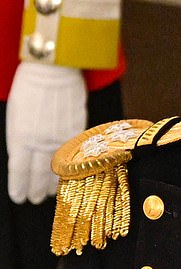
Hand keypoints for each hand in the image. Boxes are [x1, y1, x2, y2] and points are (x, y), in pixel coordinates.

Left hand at [6, 62, 87, 203]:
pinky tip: (66, 176)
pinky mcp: (77, 135)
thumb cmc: (29, 87)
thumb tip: (22, 159)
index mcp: (21, 137)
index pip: (19, 171)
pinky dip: (69, 170)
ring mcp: (61, 140)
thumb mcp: (15, 114)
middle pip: (38, 177)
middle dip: (35, 191)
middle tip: (34, 199)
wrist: (55, 69)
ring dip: (52, 185)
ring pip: (58, 171)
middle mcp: (41, 142)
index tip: (19, 197)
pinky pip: (73, 159)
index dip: (19, 188)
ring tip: (48, 193)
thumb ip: (18, 139)